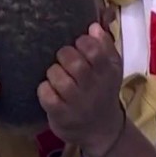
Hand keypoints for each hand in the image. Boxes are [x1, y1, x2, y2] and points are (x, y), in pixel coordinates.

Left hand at [38, 23, 124, 156]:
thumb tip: (93, 26)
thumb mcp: (111, 69)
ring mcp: (77, 103)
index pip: (95, 50)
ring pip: (58, 78)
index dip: (83, 42)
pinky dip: (44, 89)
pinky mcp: (61, 115)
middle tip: (63, 58)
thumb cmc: (102, 92)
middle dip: (64, 55)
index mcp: (107, 72)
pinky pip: (46, 96)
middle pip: (75, 63)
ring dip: (53, 72)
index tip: (78, 45)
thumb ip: (105, 46)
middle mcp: (94, 87)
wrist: (101, 130)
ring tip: (56, 75)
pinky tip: (49, 90)